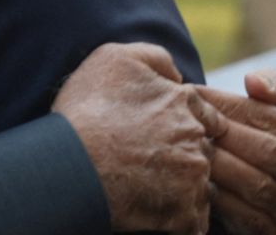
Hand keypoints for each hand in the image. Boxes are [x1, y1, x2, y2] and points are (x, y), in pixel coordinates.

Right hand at [53, 43, 220, 233]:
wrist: (71, 164)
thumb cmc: (88, 110)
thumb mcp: (115, 58)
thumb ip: (155, 57)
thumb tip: (177, 75)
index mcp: (186, 103)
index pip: (204, 114)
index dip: (180, 123)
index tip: (156, 132)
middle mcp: (198, 140)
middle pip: (202, 149)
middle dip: (182, 153)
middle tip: (146, 158)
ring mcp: (194, 179)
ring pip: (199, 184)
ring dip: (180, 185)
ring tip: (144, 184)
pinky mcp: (186, 215)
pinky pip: (193, 218)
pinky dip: (176, 215)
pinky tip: (149, 206)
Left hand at [196, 71, 275, 234]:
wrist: (254, 198)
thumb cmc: (258, 143)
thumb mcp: (271, 116)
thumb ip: (271, 89)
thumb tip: (254, 79)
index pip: (270, 117)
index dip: (227, 104)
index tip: (191, 93)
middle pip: (267, 150)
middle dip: (222, 134)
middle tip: (184, 122)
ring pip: (256, 183)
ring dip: (218, 164)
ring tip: (186, 148)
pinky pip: (245, 213)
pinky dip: (218, 196)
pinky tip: (195, 181)